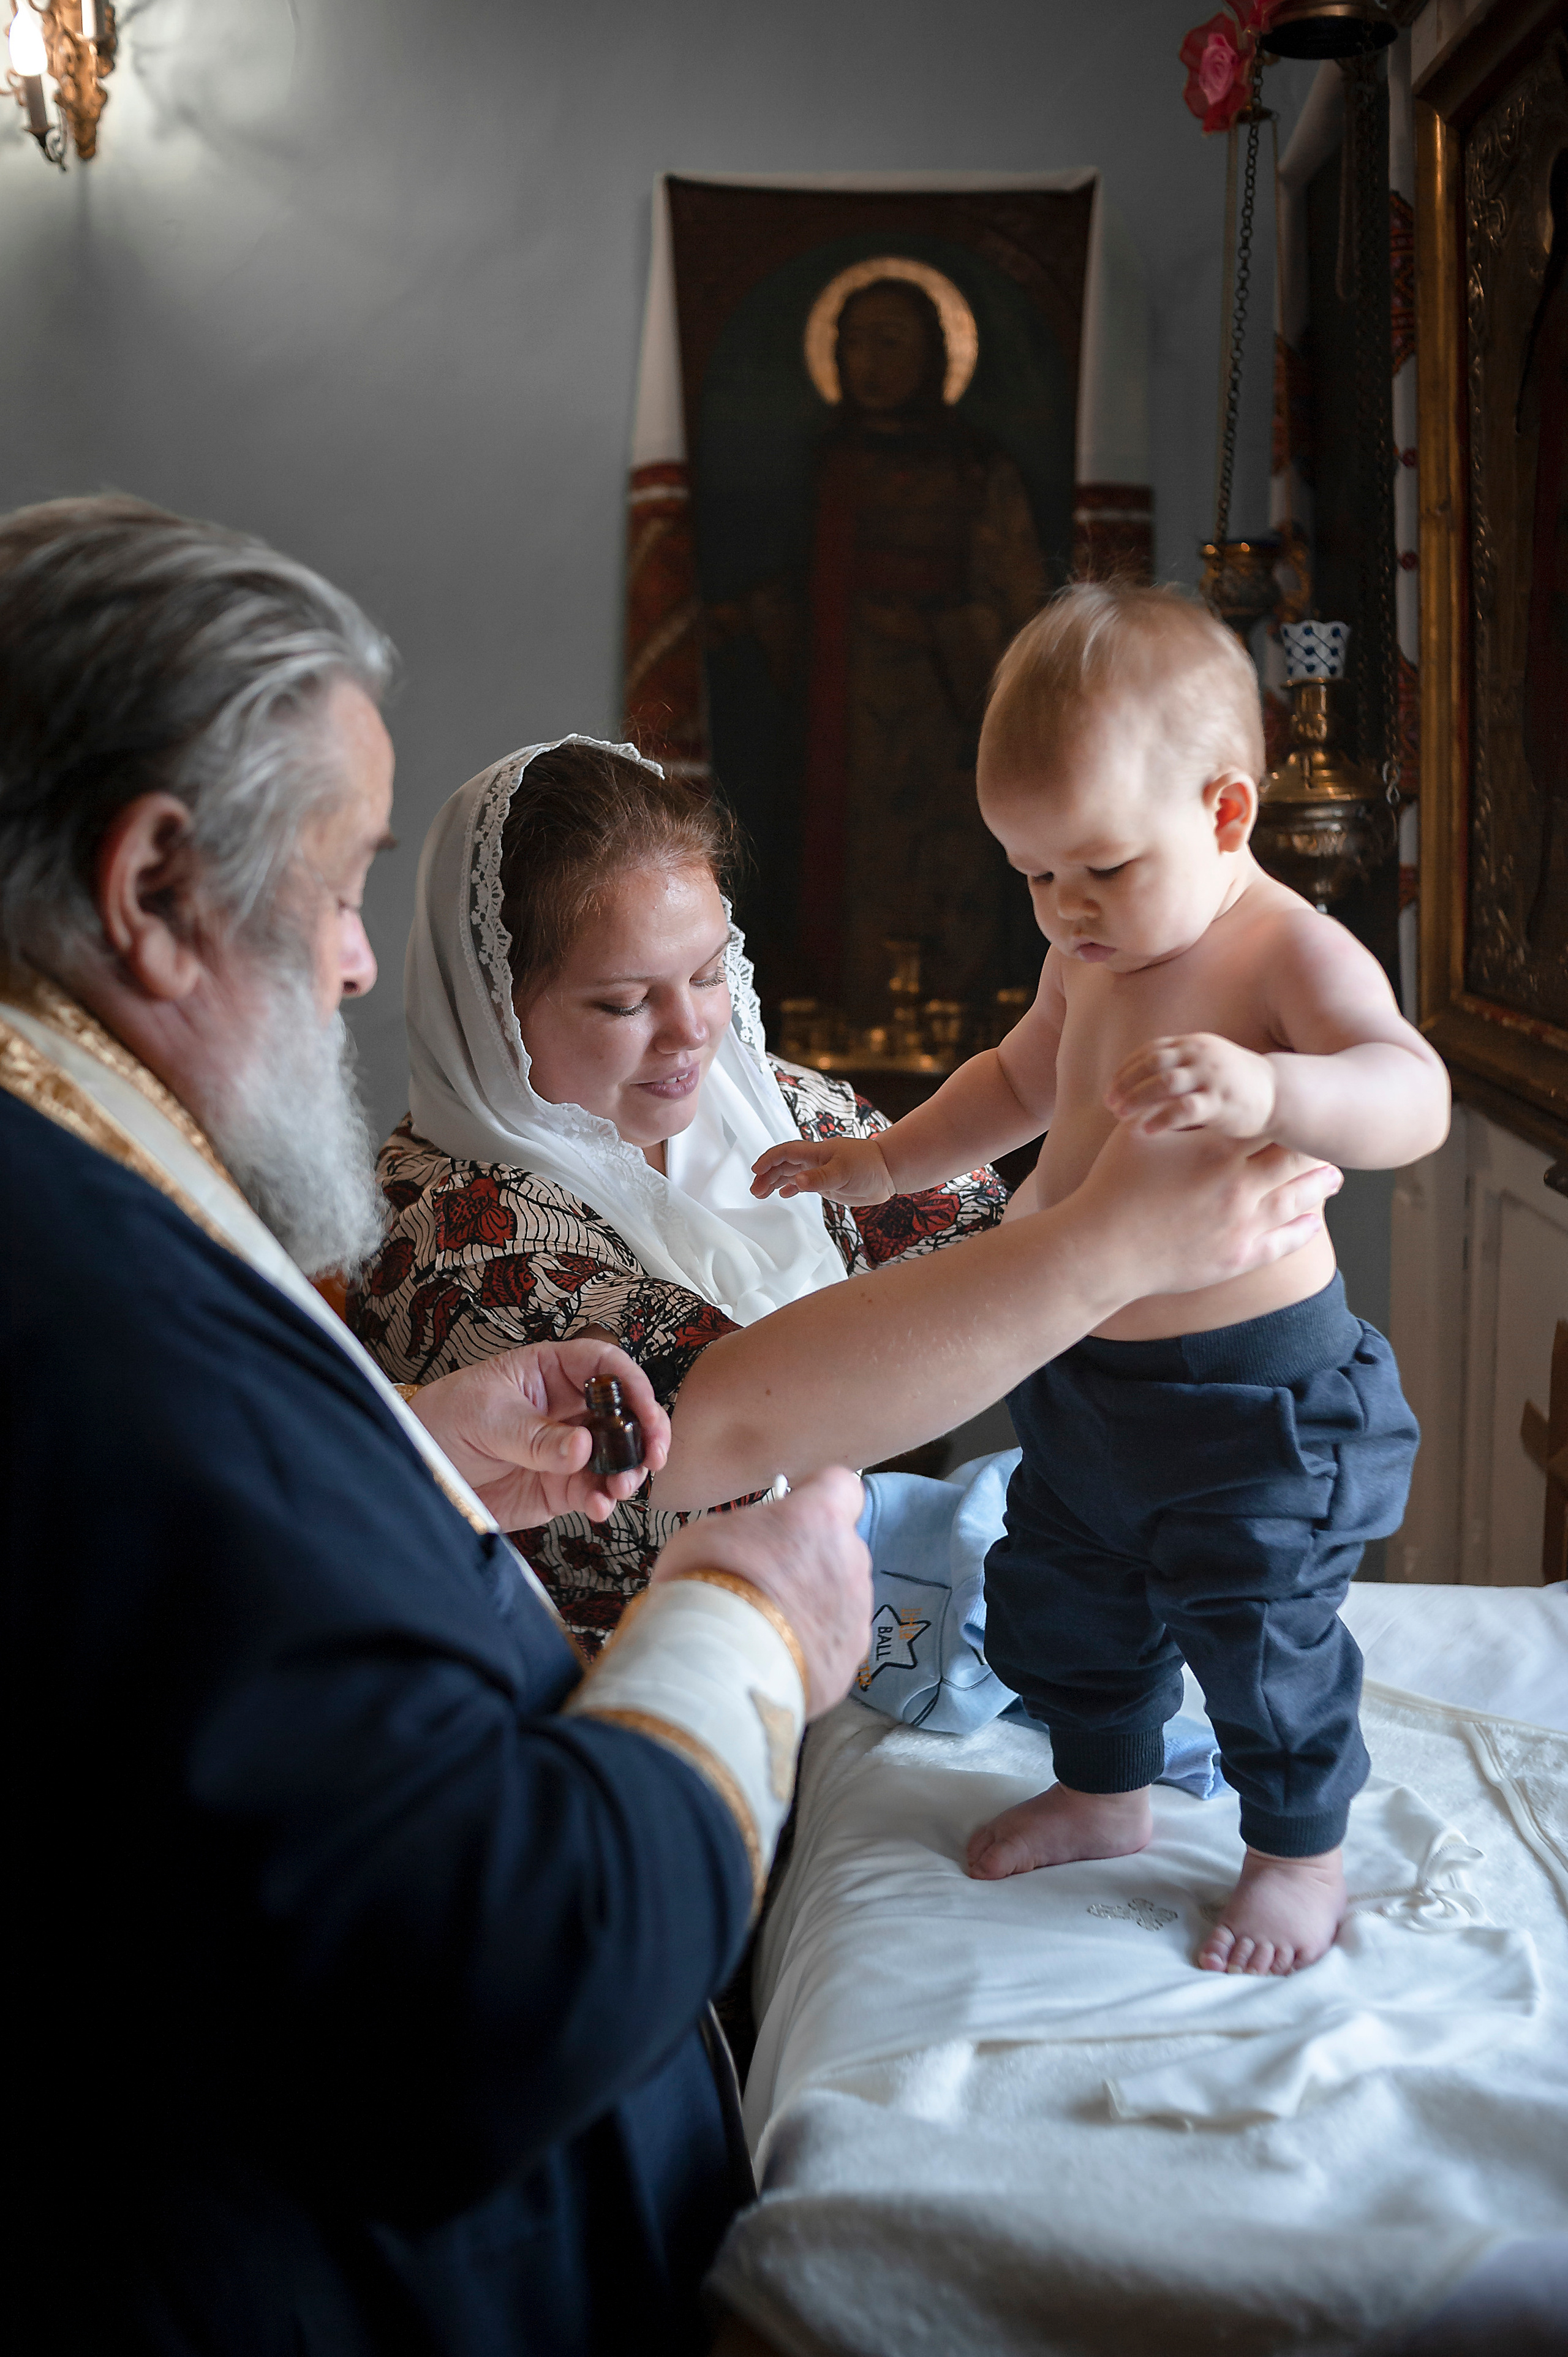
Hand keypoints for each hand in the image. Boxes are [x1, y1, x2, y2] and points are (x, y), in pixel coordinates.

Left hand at [409, 1341, 669, 1530]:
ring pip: (615, 1456)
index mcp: (549, 1372)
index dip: (632, 1384)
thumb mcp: (486, 1418)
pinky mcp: (558, 1487)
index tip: (645, 1410)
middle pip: (622, 1412)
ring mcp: (565, 1449)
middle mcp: (565, 1408)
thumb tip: (582, 1447)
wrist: (414, 1468)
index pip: (604, 1366)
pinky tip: (599, 1506)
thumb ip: (536, 1436)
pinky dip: (602, 1501)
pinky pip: (592, 1491)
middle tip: (653, 1455)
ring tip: (620, 1487)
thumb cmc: (442, 1420)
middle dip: (645, 1433)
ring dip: (628, 1471)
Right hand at [651, 1468, 870, 1718]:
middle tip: (768, 1579)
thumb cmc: (707, 1585)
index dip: (817, 1498)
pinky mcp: (850, 1656)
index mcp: (821, 1517)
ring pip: (840, 1596)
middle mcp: (851, 1559)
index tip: (794, 1514)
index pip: (842, 1485)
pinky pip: (835, 1640)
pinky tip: (777, 1654)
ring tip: (768, 1626)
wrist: (716, 1664)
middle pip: (839, 1546)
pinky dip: (813, 1645)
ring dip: (813, 1603)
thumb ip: (749, 1528)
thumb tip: (751, 1541)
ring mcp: (855, 1611)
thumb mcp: (710, 1533)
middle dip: (811, 1558)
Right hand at [751, 1135, 894, 1204]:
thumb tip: (796, 1183)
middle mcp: (815, 1161)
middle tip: (755, 1190)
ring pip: (791, 1174)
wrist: (889, 1172)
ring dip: (775, 1182)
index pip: (785, 1153)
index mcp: (815, 1153)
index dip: (768, 1160)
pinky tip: (784, 1194)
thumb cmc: (869, 1166)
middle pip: (784, 1165)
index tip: (755, 1170)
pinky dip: (791, 1187)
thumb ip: (819, 1178)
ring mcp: (820, 1171)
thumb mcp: (843, 1172)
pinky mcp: (827, 1183)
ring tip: (760, 1193)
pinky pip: (804, 1183)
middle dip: (767, 1175)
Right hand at [1063, 1119, 1340, 1300]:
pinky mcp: (1238, 1259)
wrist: (1103, 1248)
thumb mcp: (1140, 1136)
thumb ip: (1170, 1114)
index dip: (1287, 1118)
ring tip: (1334, 1177)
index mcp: (1217, 1153)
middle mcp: (1239, 1188)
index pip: (1268, 1127)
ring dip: (1319, 1186)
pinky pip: (1283, 1243)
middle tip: (1328, 1141)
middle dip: (1311, 1149)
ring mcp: (1242, 1226)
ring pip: (1298, 1200)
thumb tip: (1184, 1091)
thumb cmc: (1114, 1186)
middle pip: (1293, 1160)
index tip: (1299, 1112)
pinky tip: (1315, 1220)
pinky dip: (1303, 1230)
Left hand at [1106, 1033, 1276, 1139]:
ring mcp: (1210, 1077)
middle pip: (1151, 1065)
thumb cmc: (1234, 1083)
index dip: (1127, 1069)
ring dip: (1137, 1099)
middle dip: (1126, 1084)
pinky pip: (1183, 1109)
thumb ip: (1177, 1066)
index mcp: (1193, 1044)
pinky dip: (1161, 1118)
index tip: (1111, 1088)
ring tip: (1120, 1116)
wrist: (1278, 1093)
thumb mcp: (1204, 1064)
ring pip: (1163, 1084)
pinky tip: (1146, 1130)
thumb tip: (1139, 1081)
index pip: (1150, 1051)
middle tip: (1109, 1103)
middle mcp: (1200, 1056)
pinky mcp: (1220, 1102)